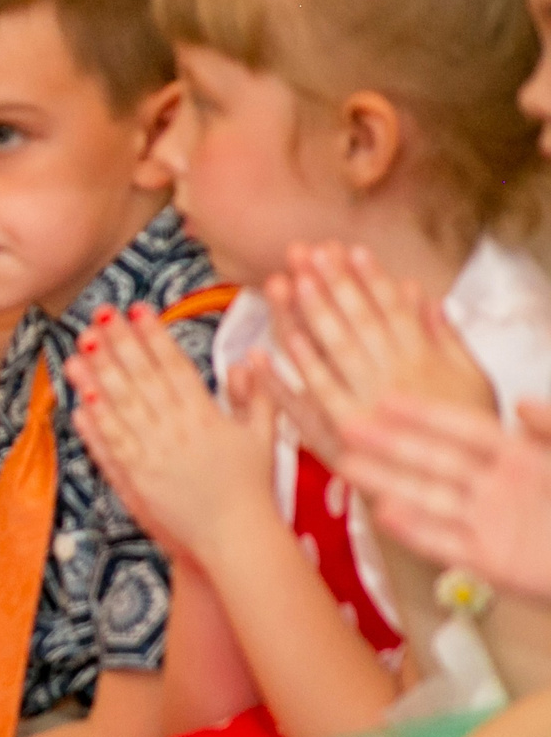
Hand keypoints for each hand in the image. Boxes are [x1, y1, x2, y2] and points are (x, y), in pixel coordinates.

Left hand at [70, 304, 277, 559]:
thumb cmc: (251, 487)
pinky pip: (110, 446)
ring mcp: (153, 456)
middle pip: (141, 380)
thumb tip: (249, 358)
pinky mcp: (136, 480)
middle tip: (100, 315)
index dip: (154, 336)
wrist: (236, 538)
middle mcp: (176, 432)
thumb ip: (256, 396)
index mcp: (206, 417)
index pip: (174, 367)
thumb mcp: (263, 436)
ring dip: (97, 376)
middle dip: (119, 344)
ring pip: (119, 408)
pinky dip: (94, 424)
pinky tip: (79, 401)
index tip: (138, 310)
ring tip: (78, 347)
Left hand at [263, 244, 492, 462]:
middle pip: (354, 325)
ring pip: (329, 355)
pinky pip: (309, 401)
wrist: (443, 488)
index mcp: (421, 362)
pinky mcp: (339, 435)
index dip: (367, 279)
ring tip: (284, 282)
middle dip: (329, 286)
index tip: (347, 249)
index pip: (389, 311)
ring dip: (306, 319)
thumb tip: (423, 295)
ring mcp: (362, 406)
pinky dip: (289, 376)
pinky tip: (267, 349)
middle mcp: (390, 381)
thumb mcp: (469, 379)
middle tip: (305, 252)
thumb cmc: (456, 430)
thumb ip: (445, 337)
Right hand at [341, 394, 550, 596]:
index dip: (426, 415)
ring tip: (345, 464)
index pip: (464, 430)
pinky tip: (386, 514)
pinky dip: (415, 531)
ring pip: (428, 498)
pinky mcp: (490, 562)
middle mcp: (496, 488)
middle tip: (347, 426)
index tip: (386, 399)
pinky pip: (444, 544)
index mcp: (520, 458)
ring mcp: (489, 524)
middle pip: (434, 462)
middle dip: (390, 444)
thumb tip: (519, 404)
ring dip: (387, 482)